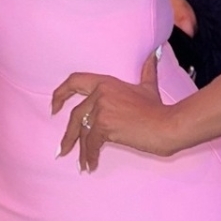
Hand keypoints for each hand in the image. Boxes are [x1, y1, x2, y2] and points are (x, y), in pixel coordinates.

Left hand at [52, 51, 179, 171]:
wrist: (167, 125)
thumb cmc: (158, 109)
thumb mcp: (149, 86)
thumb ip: (147, 70)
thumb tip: (154, 54)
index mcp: (106, 82)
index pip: (75, 81)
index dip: (60, 93)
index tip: (54, 106)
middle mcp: (100, 94)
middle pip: (75, 115)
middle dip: (68, 134)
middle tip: (63, 149)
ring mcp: (101, 109)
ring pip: (83, 132)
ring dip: (81, 151)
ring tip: (81, 164)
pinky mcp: (105, 126)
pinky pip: (91, 144)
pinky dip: (90, 156)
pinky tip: (91, 165)